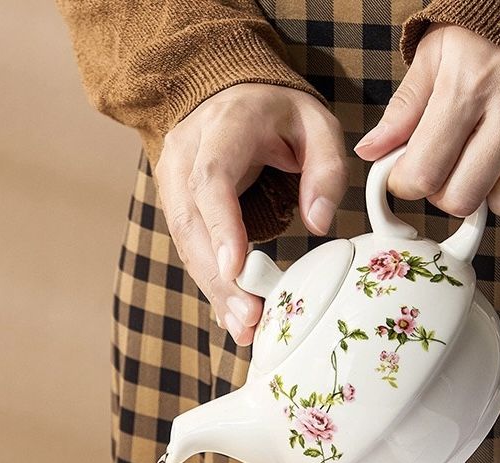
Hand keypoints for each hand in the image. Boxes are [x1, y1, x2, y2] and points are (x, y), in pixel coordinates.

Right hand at [155, 83, 346, 344]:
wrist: (227, 96)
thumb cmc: (278, 114)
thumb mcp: (316, 124)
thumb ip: (327, 169)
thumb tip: (320, 224)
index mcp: (224, 127)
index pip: (213, 180)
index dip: (222, 227)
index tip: (236, 270)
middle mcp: (186, 154)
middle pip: (193, 223)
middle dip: (219, 278)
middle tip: (248, 320)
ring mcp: (172, 181)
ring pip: (185, 243)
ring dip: (213, 290)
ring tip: (243, 329)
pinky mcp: (174, 205)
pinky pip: (188, 249)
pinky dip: (210, 283)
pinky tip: (230, 314)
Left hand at [355, 24, 499, 218]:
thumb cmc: (485, 36)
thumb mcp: (436, 55)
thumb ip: (402, 107)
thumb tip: (370, 150)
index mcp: (469, 87)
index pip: (422, 172)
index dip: (403, 183)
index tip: (403, 171)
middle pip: (456, 198)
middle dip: (436, 190)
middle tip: (437, 164)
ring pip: (489, 204)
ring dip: (470, 191)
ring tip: (469, 158)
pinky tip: (497, 159)